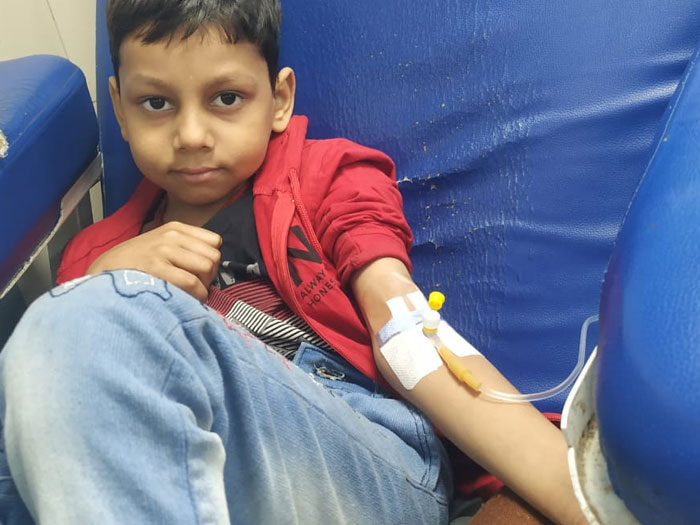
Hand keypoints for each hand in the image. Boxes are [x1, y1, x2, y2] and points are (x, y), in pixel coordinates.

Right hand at [87, 221, 221, 301]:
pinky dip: (196, 295)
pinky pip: (193, 283)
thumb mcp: (159, 245)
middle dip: (209, 275)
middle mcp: (171, 236)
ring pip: (207, 268)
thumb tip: (213, 264)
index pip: (214, 242)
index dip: (210, 260)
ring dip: (203, 286)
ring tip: (190, 294)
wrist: (102, 274)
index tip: (199, 272)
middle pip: (213, 256)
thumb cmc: (134, 264)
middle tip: (195, 285)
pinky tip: (187, 300)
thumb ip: (185, 249)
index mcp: (175, 229)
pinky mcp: (157, 268)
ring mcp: (163, 251)